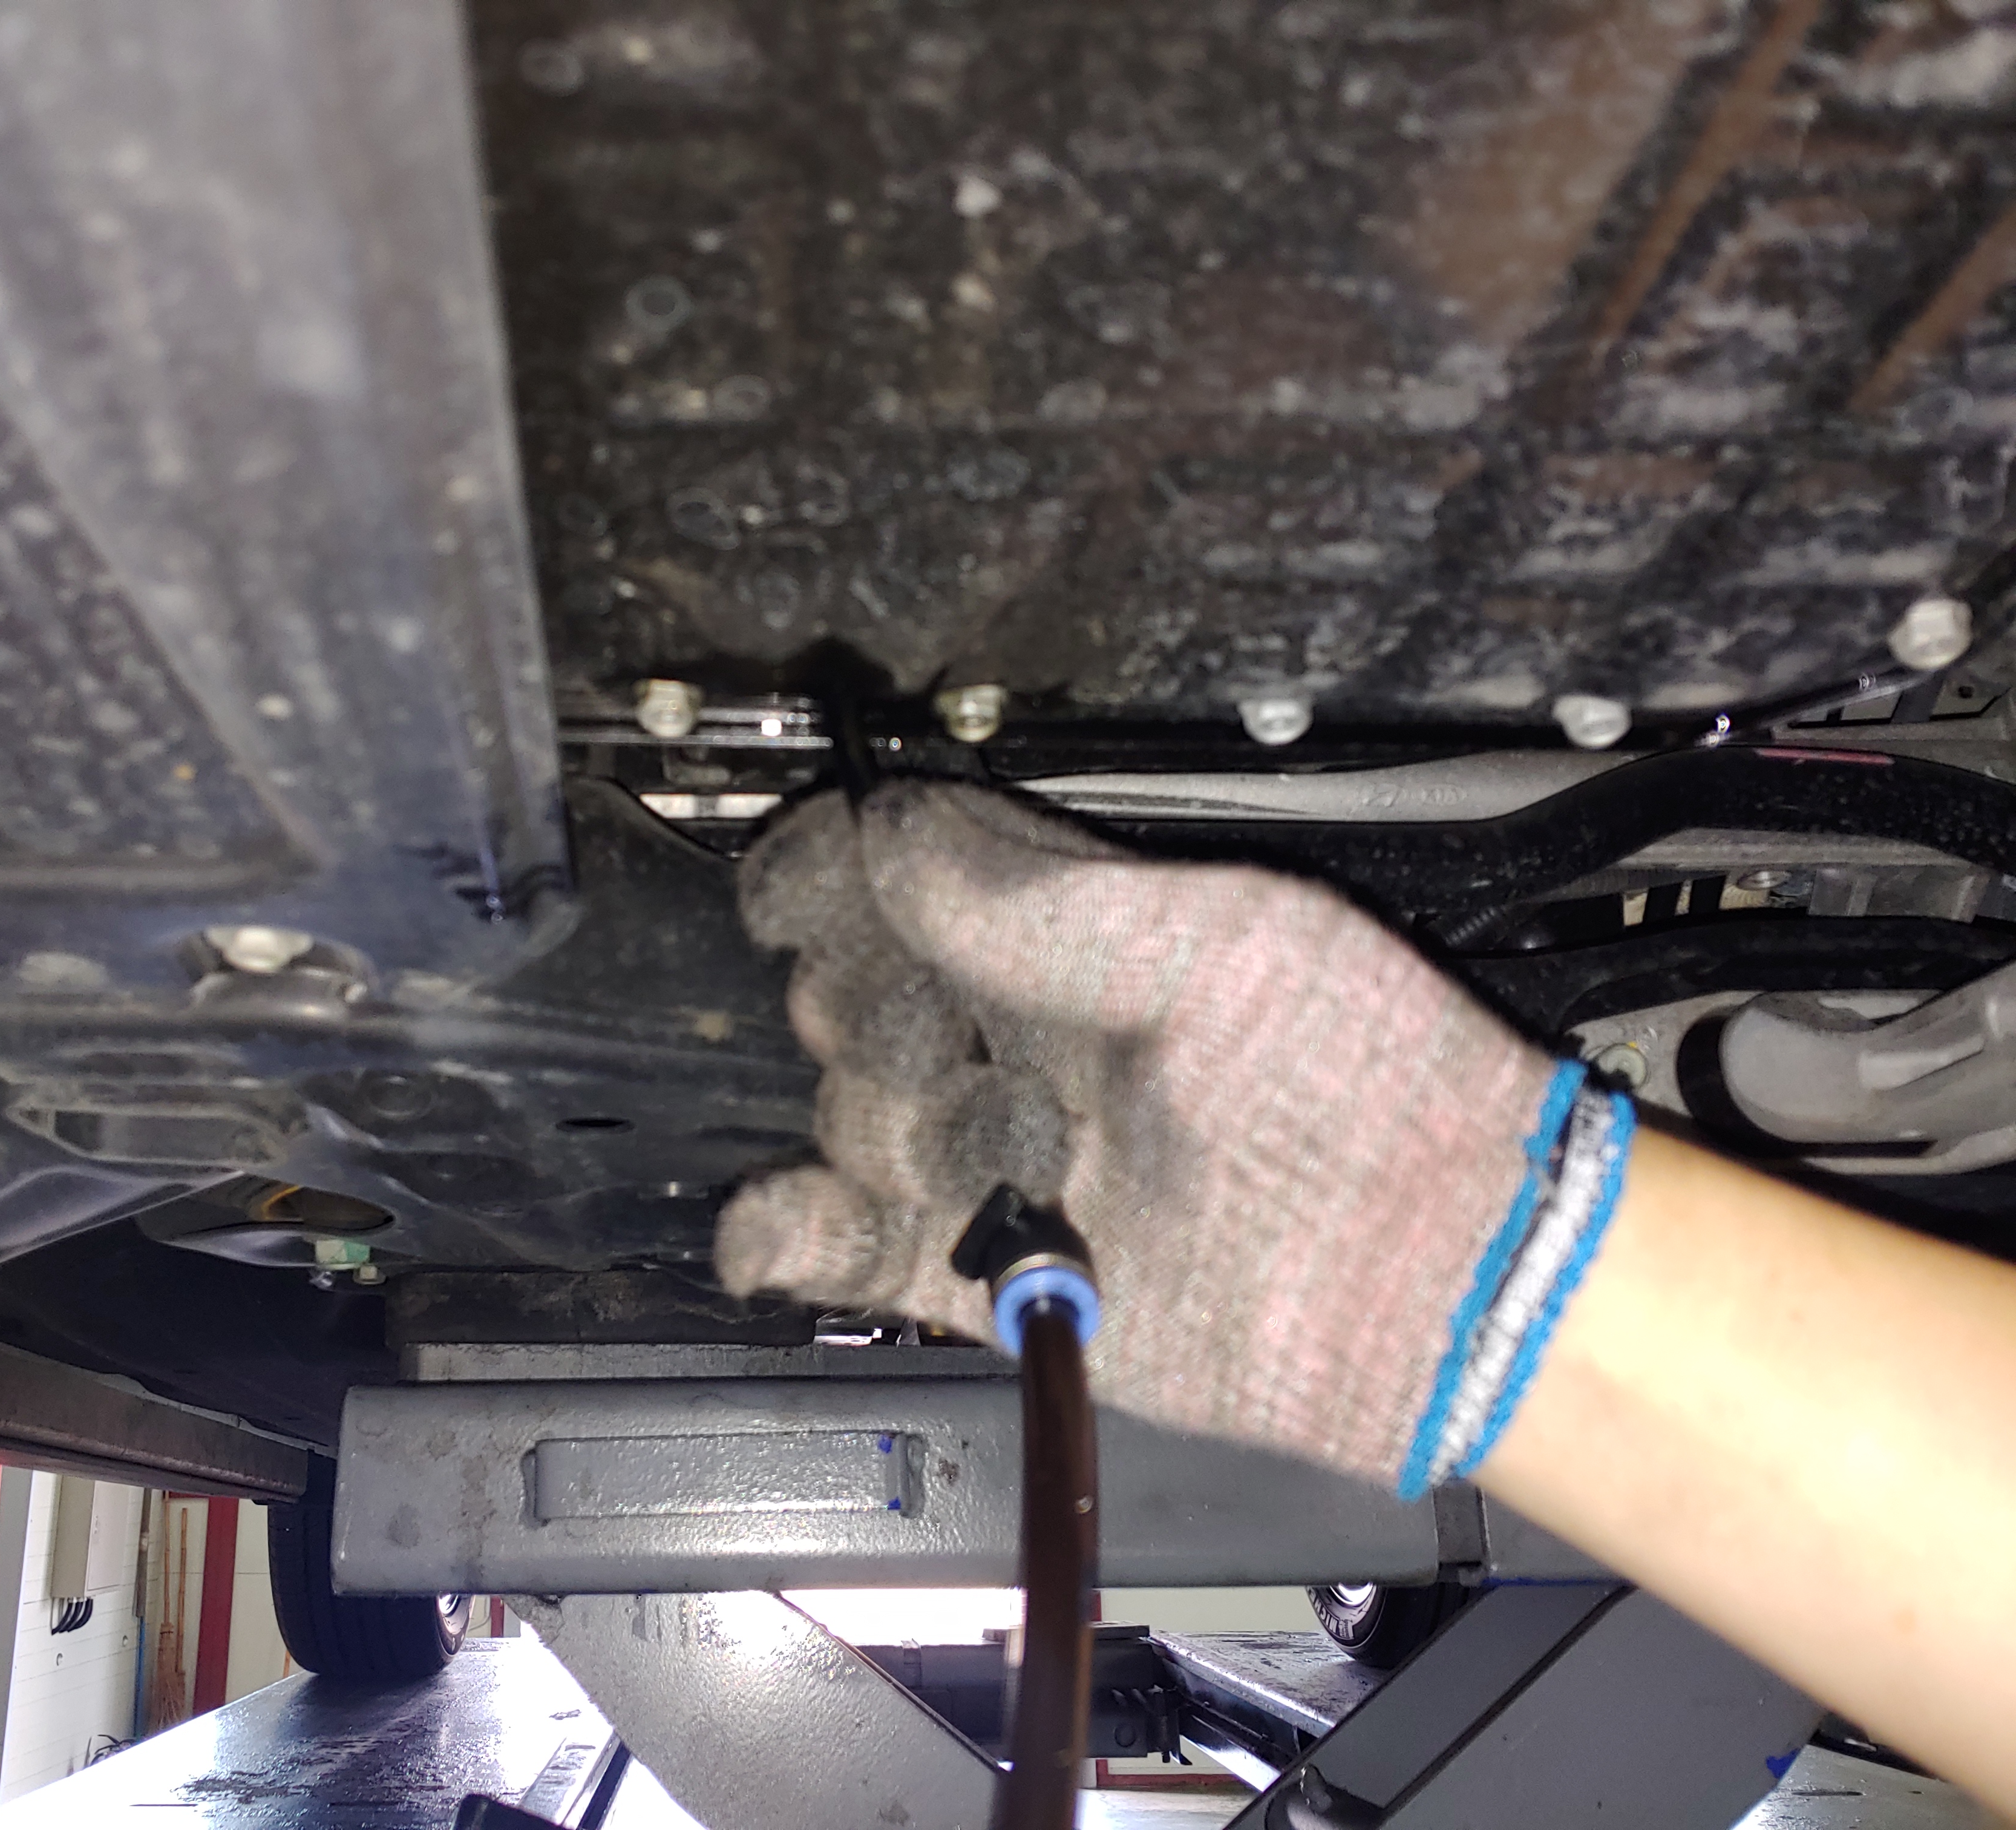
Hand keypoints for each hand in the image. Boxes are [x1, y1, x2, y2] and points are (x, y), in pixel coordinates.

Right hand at [718, 781, 1627, 1494]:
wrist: (1441, 1278)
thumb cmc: (1370, 1084)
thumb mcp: (1225, 949)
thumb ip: (1043, 903)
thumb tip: (891, 838)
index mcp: (1074, 938)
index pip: (901, 878)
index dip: (828, 876)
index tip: (789, 896)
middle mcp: (1020, 1042)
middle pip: (855, 994)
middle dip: (871, 1007)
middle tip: (953, 1038)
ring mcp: (997, 1161)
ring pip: (851, 1115)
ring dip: (901, 1128)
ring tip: (1019, 1157)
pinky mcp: (984, 1279)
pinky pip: (842, 1248)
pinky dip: (786, 1235)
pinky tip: (779, 1224)